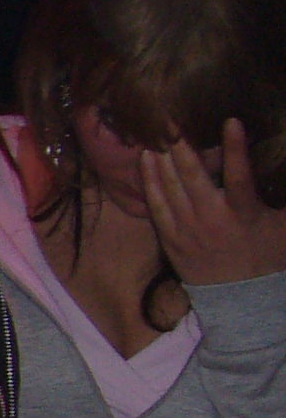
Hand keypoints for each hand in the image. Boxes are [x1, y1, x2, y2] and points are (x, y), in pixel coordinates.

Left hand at [142, 119, 285, 285]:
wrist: (241, 298)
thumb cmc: (267, 256)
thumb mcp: (284, 226)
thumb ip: (283, 198)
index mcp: (244, 213)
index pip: (240, 174)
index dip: (235, 148)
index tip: (231, 121)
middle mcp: (212, 219)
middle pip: (192, 176)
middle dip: (181, 145)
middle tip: (171, 119)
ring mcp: (188, 229)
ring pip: (170, 187)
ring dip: (162, 158)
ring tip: (155, 132)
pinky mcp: (171, 238)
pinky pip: (155, 205)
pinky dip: (149, 181)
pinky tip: (145, 161)